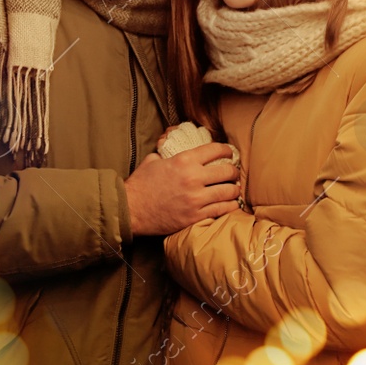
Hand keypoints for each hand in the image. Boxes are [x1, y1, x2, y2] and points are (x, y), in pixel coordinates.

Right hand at [124, 143, 241, 235]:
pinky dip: (230, 206)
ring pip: (228, 192)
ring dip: (234, 190)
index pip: (215, 150)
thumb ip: (167, 154)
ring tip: (234, 189)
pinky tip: (231, 204)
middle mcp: (193, 178)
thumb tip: (171, 148)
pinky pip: (221, 210)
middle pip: (226, 171)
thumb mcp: (153, 161)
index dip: (226, 150)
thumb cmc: (140, 185)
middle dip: (234, 171)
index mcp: (184, 160)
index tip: (229, 153)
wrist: (131, 210)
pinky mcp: (195, 216)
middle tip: (234, 173)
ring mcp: (196, 199)